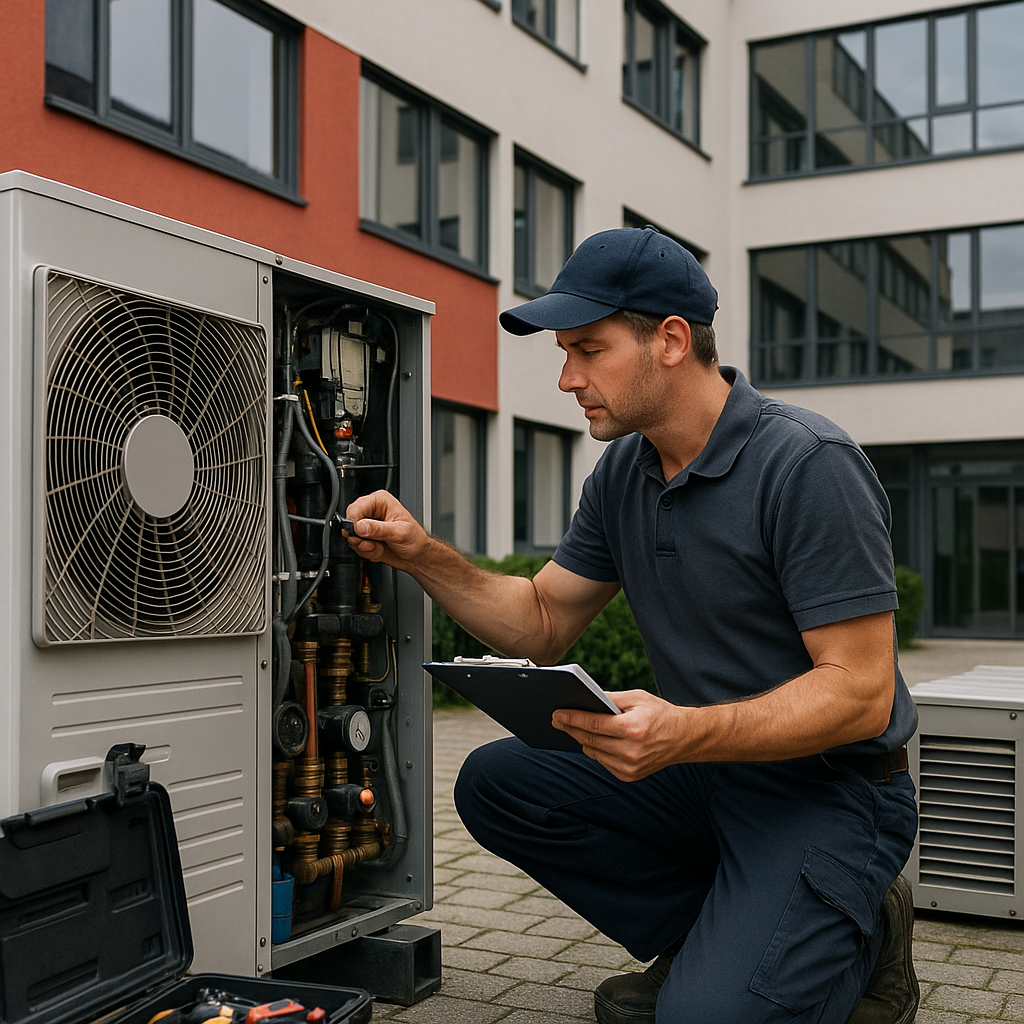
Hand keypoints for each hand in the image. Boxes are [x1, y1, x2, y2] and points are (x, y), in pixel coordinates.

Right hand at [344, 490, 428, 568]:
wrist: (416, 556)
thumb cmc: (414, 540)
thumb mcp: (398, 533)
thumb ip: (378, 529)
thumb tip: (360, 526)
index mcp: (380, 501)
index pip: (356, 507)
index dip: (354, 521)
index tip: (358, 532)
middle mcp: (371, 511)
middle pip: (350, 521)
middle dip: (358, 536)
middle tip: (371, 543)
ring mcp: (367, 526)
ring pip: (351, 536)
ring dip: (363, 546)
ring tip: (378, 546)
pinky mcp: (364, 538)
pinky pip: (355, 546)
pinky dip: (365, 552)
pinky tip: (377, 550)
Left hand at [552, 690, 687, 781]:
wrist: (684, 738)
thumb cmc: (660, 713)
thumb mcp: (637, 698)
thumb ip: (611, 698)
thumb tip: (585, 698)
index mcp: (633, 729)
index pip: (594, 724)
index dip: (573, 718)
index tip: (557, 714)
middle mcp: (631, 751)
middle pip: (590, 740)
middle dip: (571, 728)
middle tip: (556, 719)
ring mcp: (630, 766)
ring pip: (593, 753)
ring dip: (580, 740)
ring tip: (570, 728)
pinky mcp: (630, 775)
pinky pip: (603, 762)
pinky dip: (595, 750)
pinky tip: (590, 740)